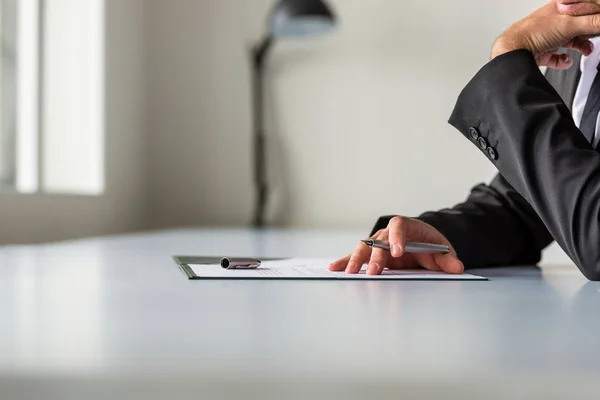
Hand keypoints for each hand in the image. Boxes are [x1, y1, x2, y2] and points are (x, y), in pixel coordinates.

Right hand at [329, 216, 464, 275]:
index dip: (397, 238)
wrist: (422, 243)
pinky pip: (356, 256)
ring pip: (364, 248)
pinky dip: (345, 261)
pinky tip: (335, 268)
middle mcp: (388, 233)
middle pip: (378, 240)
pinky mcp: (371, 254)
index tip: (398, 252)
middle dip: (376, 256)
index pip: (399, 226)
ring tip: (351, 272)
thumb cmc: (430, 245)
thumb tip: (457, 267)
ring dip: (356, 260)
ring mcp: (377, 243)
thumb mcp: (442, 251)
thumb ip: (448, 260)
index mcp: (407, 226)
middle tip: (375, 272)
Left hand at [491, 2, 599, 68]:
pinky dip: (562, 59)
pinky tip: (566, 60)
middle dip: (588, 33)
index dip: (594, 16)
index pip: (584, 8)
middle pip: (577, 25)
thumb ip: (592, 22)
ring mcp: (545, 37)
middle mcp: (552, 20)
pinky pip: (555, 56)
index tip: (598, 25)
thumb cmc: (535, 33)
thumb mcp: (570, 24)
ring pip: (567, 40)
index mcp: (560, 7)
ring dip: (579, 46)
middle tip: (594, 38)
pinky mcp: (540, 52)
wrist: (514, 53)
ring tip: (586, 51)